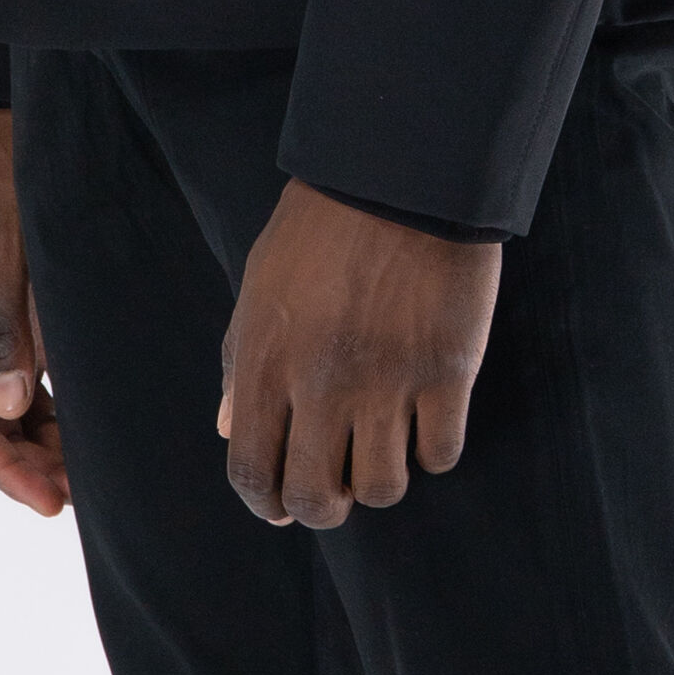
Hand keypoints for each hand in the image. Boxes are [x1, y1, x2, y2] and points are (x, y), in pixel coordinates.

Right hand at [0, 109, 69, 516]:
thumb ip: (6, 329)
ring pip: (4, 409)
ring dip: (37, 444)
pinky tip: (80, 424)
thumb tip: (6, 408)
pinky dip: (47, 411)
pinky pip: (23, 382)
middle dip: (21, 465)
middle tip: (73, 493)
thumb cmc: (9, 185)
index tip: (45, 499)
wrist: (16, 131)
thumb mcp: (6, 253)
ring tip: (82, 471)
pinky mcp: (13, 315)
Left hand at [218, 179, 500, 529]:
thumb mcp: (262, 285)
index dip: (267, 504)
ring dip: (382, 478)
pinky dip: (432, 448)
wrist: (398, 169)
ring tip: (386, 441)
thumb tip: (226, 427)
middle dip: (326, 505)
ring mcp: (386, 380)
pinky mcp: (446, 370)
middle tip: (340, 482)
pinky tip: (427, 414)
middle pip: (317, 499)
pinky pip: (439, 454)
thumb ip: (241, 362)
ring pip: (382, 489)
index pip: (252, 473)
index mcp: (266, 362)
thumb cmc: (321, 224)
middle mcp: (321, 383)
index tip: (283, 505)